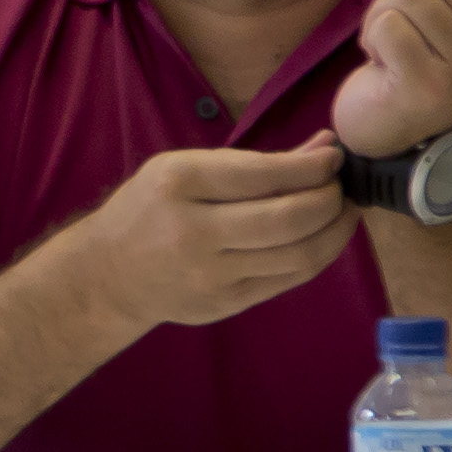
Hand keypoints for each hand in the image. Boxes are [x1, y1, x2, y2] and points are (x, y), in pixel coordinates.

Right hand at [79, 140, 356, 332]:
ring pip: (298, 255)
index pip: (265, 175)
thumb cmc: (149, 209)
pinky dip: (317, 256)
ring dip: (334, 231)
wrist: (108, 275)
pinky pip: (289, 279)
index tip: (335, 159)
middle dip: (330, 199)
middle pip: (289, 219)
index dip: (313, 168)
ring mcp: (211, 274)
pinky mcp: (226, 304)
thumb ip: (254, 161)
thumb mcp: (186, 168)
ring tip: (343, 212)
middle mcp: (194, 231)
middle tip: (341, 187)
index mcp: (180, 183)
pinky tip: (322, 238)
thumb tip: (325, 148)